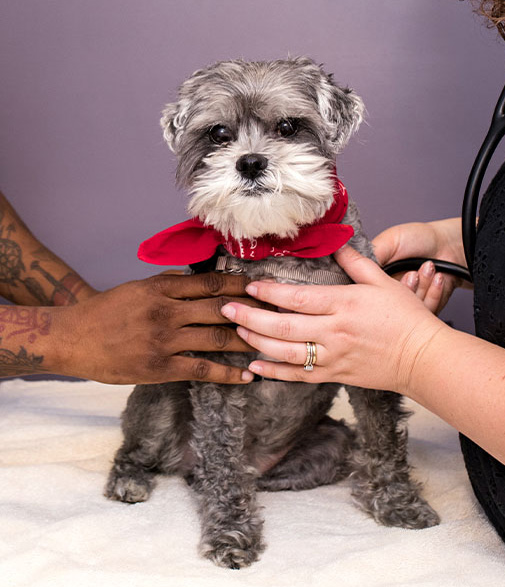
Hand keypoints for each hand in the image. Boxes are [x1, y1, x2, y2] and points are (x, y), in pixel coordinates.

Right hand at [51, 272, 259, 383]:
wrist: (72, 338)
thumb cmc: (106, 311)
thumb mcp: (138, 288)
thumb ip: (170, 286)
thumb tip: (202, 282)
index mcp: (162, 288)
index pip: (212, 283)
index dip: (241, 285)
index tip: (262, 287)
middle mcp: (167, 311)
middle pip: (221, 308)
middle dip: (253, 310)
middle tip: (278, 313)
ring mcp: (164, 340)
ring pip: (217, 338)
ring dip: (248, 340)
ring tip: (270, 343)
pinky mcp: (160, 367)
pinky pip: (202, 369)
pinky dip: (228, 374)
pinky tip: (246, 376)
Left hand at [220, 245, 445, 389]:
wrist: (425, 359)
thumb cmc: (407, 319)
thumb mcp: (383, 282)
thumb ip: (356, 263)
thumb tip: (338, 243)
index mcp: (344, 304)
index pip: (298, 298)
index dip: (269, 293)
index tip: (249, 286)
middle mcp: (335, 332)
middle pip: (284, 326)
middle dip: (250, 318)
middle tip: (226, 309)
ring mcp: (334, 357)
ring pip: (286, 352)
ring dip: (257, 342)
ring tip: (236, 332)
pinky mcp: (336, 375)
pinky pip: (299, 376)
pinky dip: (275, 373)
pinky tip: (255, 366)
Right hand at [373, 219, 467, 313]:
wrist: (448, 245)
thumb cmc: (420, 239)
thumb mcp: (390, 241)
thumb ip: (371, 255)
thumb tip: (350, 263)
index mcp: (376, 276)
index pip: (365, 291)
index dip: (373, 288)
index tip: (386, 279)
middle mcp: (389, 293)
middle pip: (386, 305)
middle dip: (403, 288)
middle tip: (412, 274)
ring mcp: (407, 304)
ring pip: (407, 310)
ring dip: (421, 287)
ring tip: (427, 269)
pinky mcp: (424, 310)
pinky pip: (426, 311)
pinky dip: (434, 292)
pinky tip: (437, 277)